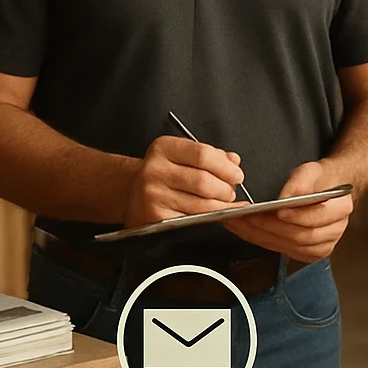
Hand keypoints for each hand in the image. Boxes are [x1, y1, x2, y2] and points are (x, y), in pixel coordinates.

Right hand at [124, 136, 246, 226]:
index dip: (226, 168)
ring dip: (220, 206)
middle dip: (225, 190)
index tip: (237, 175)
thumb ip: (212, 156)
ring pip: (200, 204)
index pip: (203, 155)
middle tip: (231, 192)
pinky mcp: (154, 216)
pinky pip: (190, 219)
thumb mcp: (183, 154)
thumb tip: (233, 162)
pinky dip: (207, 218)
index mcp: (164, 148)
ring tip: (224, 203)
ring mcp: (152, 194)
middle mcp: (154, 170)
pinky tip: (212, 214)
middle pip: (203, 181)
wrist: (130, 191)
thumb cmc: (164, 171)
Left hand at [224, 161, 352, 262]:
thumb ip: (300, 182)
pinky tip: (248, 231)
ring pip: (289, 246)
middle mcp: (335, 230)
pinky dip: (262, 241)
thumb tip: (285, 198)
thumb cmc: (319, 180)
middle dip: (270, 227)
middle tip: (247, 217)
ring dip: (261, 236)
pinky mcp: (308, 253)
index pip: (317, 218)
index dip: (296, 217)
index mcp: (341, 208)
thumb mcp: (311, 171)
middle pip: (300, 236)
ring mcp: (323, 245)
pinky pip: (283, 251)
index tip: (277, 211)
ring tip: (239, 223)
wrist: (327, 190)